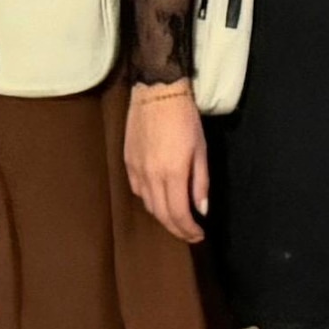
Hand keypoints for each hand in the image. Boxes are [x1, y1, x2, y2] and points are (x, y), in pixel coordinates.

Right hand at [123, 83, 210, 244]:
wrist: (157, 93)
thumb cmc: (184, 119)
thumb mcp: (200, 150)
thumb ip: (200, 182)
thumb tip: (201, 209)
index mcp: (172, 174)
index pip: (178, 214)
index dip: (188, 230)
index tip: (199, 235)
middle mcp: (150, 177)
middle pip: (161, 215)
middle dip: (177, 229)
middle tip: (190, 234)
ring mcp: (136, 170)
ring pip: (148, 205)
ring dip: (163, 216)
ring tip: (177, 218)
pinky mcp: (127, 162)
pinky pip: (137, 191)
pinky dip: (150, 200)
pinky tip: (159, 198)